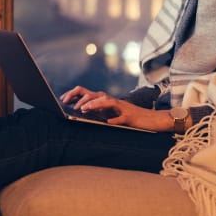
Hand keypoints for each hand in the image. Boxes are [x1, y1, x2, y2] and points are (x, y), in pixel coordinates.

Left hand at [60, 85, 174, 131]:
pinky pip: (121, 117)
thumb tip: (83, 110)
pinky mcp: (130, 116)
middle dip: (80, 98)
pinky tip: (109, 122)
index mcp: (106, 100)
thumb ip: (99, 110)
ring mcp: (122, 107)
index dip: (75, 94)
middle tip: (69, 104)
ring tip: (84, 109)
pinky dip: (115, 119)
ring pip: (106, 101)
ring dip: (94, 104)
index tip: (63, 99)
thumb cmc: (129, 117)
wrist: (151, 119)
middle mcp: (112, 101)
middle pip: (94, 94)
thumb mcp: (111, 113)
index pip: (88, 93)